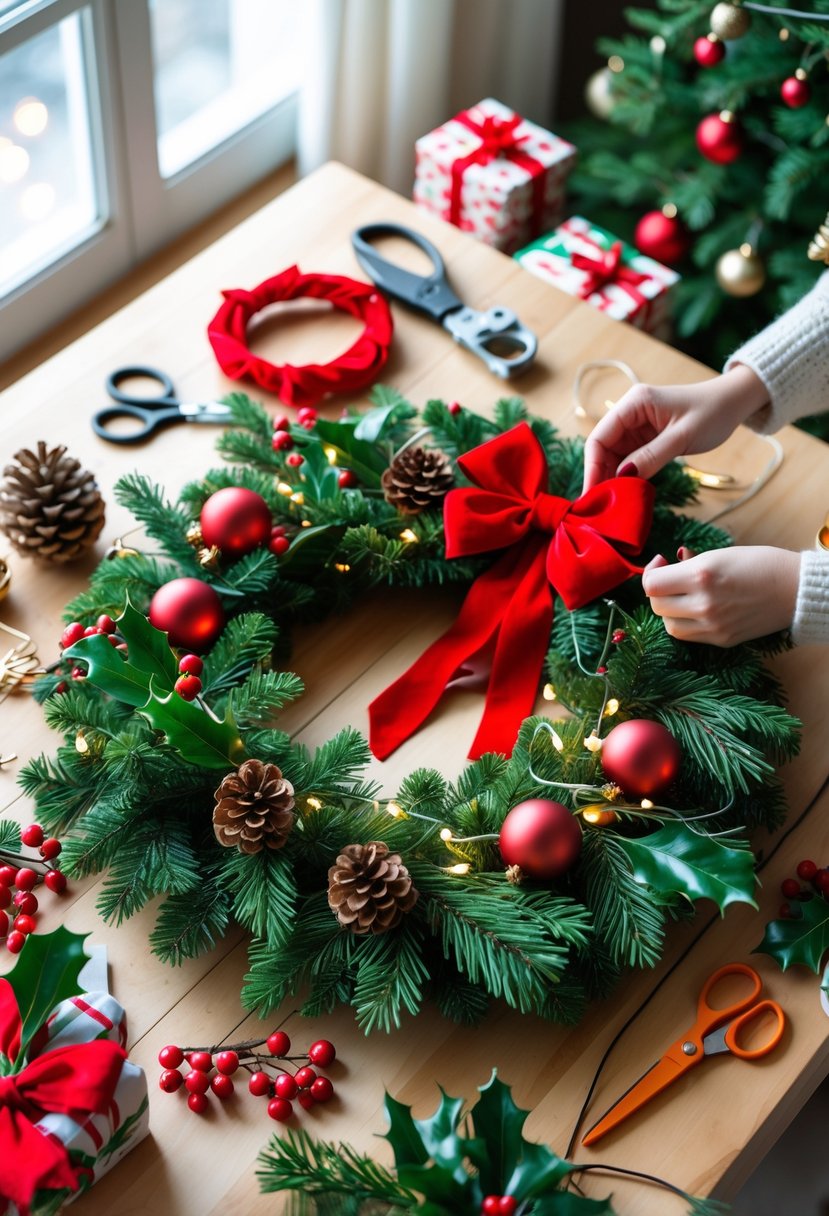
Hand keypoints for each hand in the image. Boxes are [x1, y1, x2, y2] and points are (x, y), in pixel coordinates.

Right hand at [582, 364, 768, 492]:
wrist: (734, 402)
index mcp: (634, 403)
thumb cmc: (712, 412)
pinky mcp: (645, 437)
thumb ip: (651, 456)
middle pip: (602, 448)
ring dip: (612, 479)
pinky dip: (626, 476)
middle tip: (600, 507)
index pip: (600, 437)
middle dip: (600, 476)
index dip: (592, 467)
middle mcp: (630, 412)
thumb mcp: (682, 437)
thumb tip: (621, 478)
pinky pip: (628, 459)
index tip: (592, 495)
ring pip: (613, 456)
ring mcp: (637, 425)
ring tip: (611, 505)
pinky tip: (626, 494)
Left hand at [642, 547, 800, 646]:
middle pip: (657, 605)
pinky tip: (694, 609)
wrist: (794, 589)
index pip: (652, 584)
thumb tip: (667, 565)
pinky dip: (684, 623)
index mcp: (701, 576)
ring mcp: (712, 626)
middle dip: (659, 591)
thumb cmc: (759, 564)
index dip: (651, 571)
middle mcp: (703, 603)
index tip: (662, 562)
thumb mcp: (719, 555)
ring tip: (682, 596)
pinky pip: (688, 635)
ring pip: (669, 625)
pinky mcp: (721, 639)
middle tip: (670, 578)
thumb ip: (689, 563)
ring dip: (669, 610)